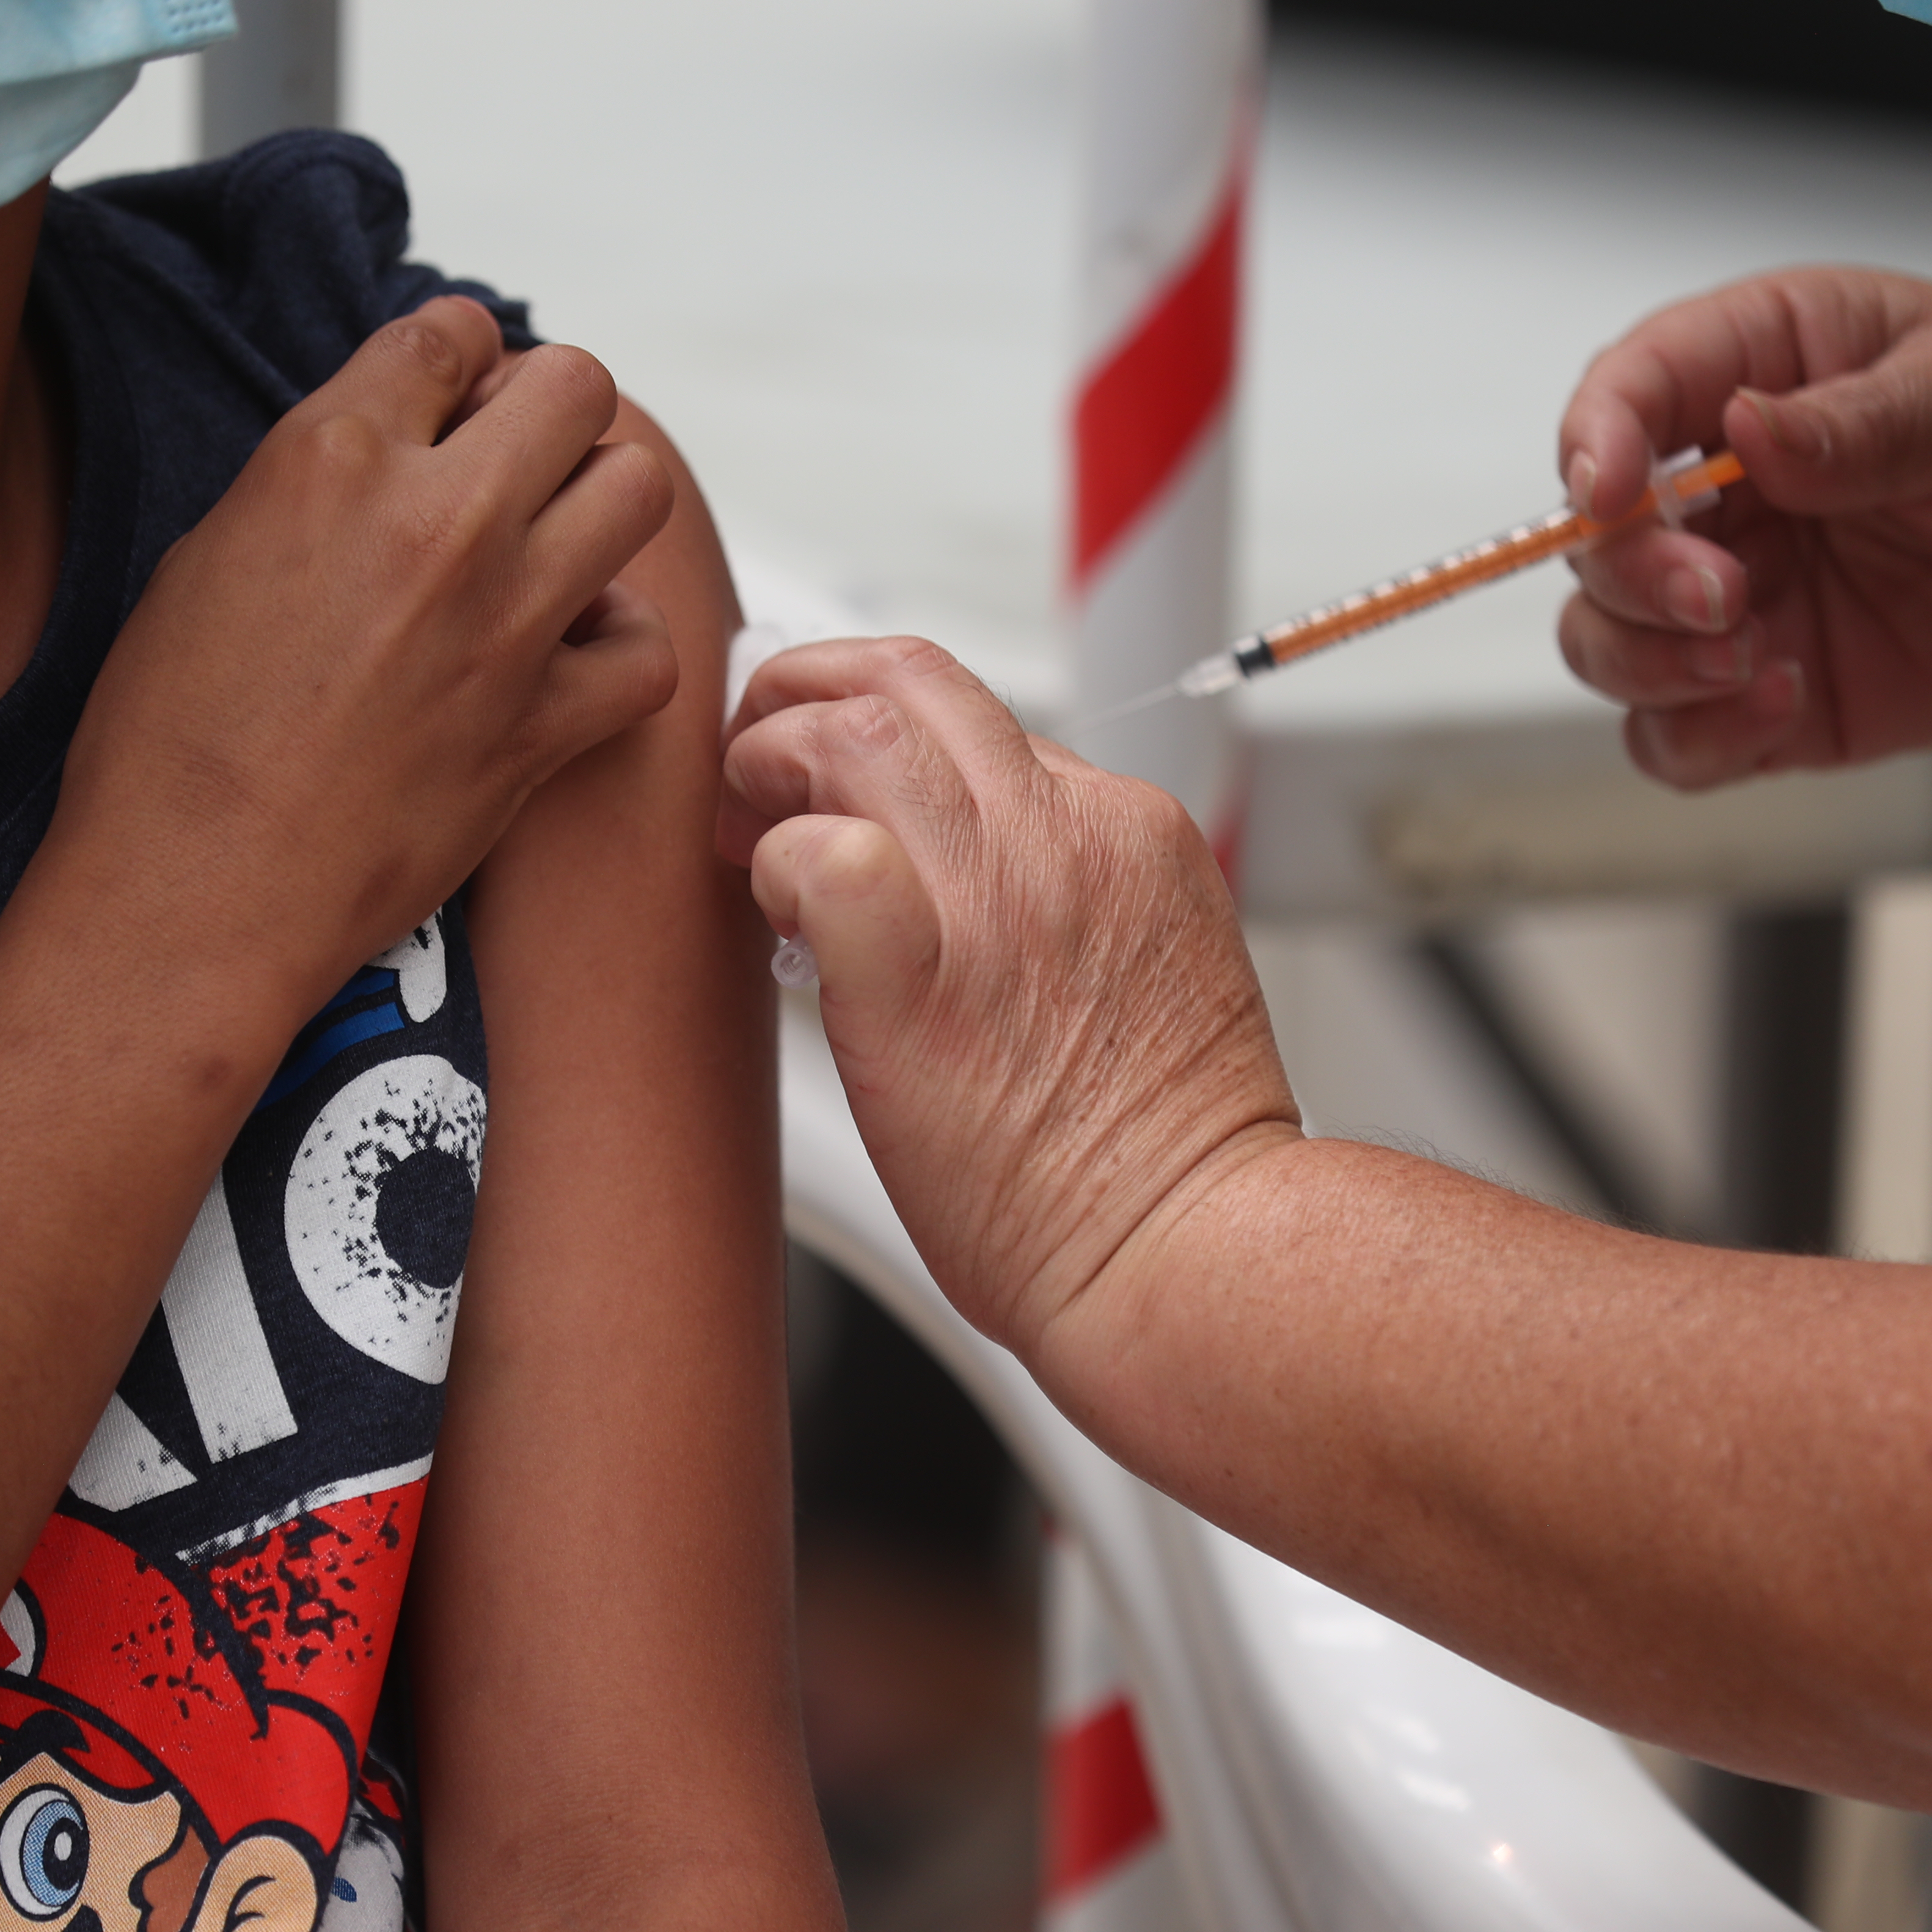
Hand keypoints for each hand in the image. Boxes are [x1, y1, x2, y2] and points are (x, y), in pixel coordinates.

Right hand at [62, 297, 678, 992]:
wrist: (192, 893)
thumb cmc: (167, 739)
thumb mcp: (208, 556)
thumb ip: (313, 487)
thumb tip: (381, 465)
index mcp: (330, 457)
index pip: (451, 332)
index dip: (463, 359)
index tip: (457, 398)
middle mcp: (435, 521)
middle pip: (574, 387)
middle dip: (552, 412)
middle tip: (517, 466)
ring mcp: (504, 623)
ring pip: (636, 490)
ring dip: (601, 508)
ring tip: (552, 551)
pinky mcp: (544, 726)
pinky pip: (648, 649)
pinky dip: (622, 648)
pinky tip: (571, 659)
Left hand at [719, 639, 1298, 1356]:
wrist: (1187, 1251)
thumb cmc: (1166, 1160)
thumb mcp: (1149, 970)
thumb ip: (1069, 903)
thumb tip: (968, 897)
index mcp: (1128, 834)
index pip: (984, 724)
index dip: (887, 737)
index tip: (841, 783)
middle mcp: (1066, 838)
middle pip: (912, 680)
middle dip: (809, 688)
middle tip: (755, 751)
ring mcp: (997, 897)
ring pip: (857, 730)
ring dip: (773, 755)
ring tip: (744, 818)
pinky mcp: (917, 978)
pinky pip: (821, 855)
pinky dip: (778, 860)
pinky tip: (775, 908)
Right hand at [1555, 266, 1931, 791]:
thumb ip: (1861, 422)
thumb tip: (1744, 433)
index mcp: (1762, 369)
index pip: (1627, 391)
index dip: (1593, 439)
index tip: (1606, 490)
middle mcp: (1723, 488)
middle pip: (1595, 538)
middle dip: (1634, 575)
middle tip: (1723, 597)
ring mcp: (1738, 596)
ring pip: (1605, 642)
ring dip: (1647, 662)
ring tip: (1749, 659)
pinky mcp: (1763, 696)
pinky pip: (1673, 738)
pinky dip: (1698, 737)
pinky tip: (1782, 703)